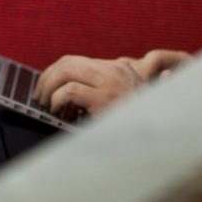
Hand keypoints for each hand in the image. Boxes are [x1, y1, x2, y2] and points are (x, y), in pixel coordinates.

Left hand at [33, 49, 193, 117]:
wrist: (161, 141)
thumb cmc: (140, 125)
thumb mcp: (124, 103)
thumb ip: (103, 92)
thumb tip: (69, 93)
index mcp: (119, 69)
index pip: (76, 61)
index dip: (54, 72)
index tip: (45, 87)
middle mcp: (115, 71)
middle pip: (67, 63)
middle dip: (47, 79)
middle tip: (39, 98)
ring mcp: (111, 84)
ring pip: (66, 73)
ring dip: (49, 90)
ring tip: (48, 106)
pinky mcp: (105, 100)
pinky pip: (71, 91)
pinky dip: (58, 101)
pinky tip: (59, 113)